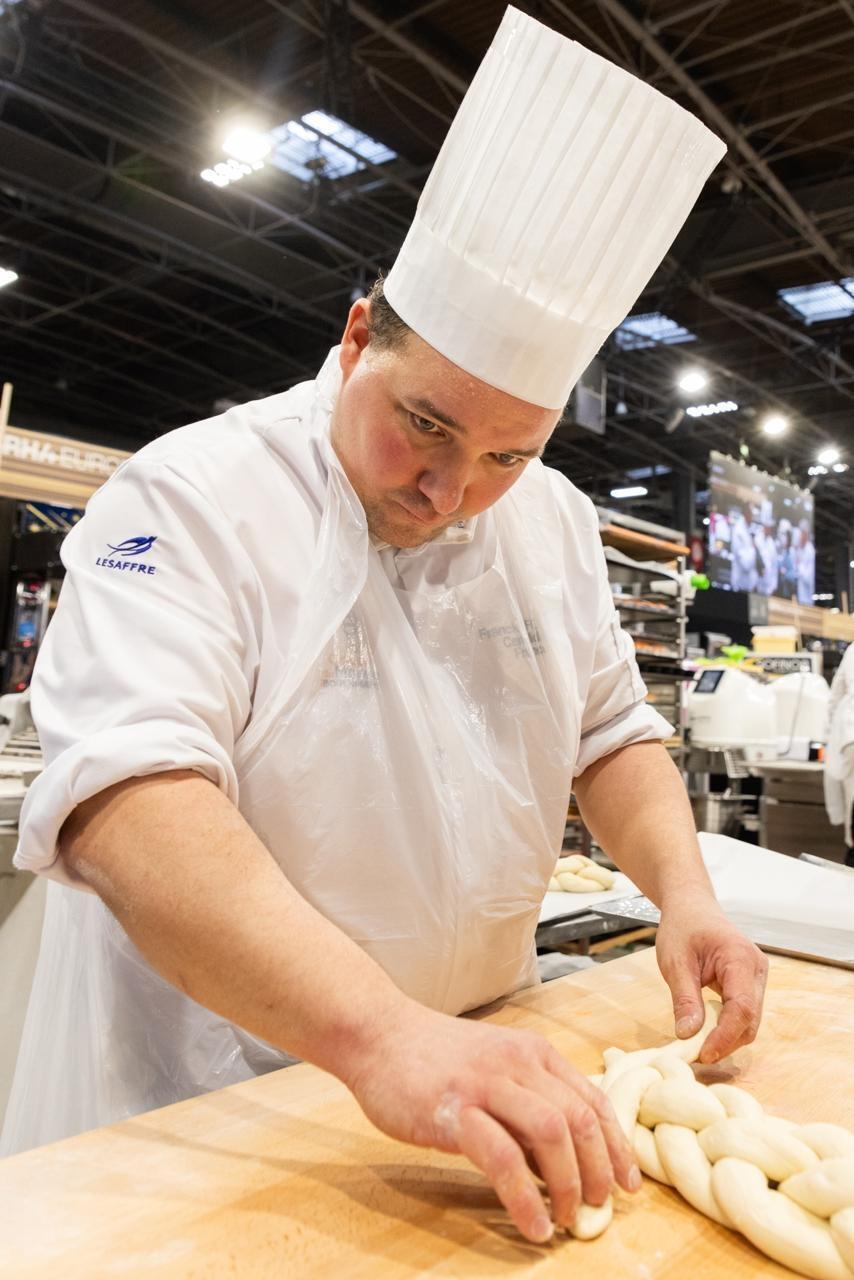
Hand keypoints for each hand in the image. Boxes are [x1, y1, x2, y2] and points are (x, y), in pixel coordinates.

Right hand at [343, 1002, 640, 1243]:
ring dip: (568, 1184)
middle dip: (598, 1170)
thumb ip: (526, 1103)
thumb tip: (559, 1159)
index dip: (616, 1145)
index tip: (627, 1182)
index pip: (593, 1098)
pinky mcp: (454, 1110)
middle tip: (597, 1207)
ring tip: (565, 1218)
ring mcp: (486, 1084)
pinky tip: (532, 1224)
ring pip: (552, 1133)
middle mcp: (518, 1062)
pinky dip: (524, 1197)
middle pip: (580, 1118)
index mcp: (533, 1052)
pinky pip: (502, 1157)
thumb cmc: (433, 1058)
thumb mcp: (493, 1067)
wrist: (377, 1033)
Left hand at [655, 891, 767, 1062]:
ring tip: (699, 1046)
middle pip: (750, 1019)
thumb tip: (688, 1036)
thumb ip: (684, 999)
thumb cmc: (682, 927)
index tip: (703, 1055)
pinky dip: (727, 1027)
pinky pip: (744, 1013)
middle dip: (726, 1041)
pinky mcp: (750, 984)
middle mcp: (756, 969)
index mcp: (740, 958)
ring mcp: (756, 977)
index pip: (742, 1008)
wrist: (692, 907)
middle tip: (697, 1056)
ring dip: (727, 1037)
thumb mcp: (675, 962)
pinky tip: (707, 1032)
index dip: (725, 1036)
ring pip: (750, 1020)